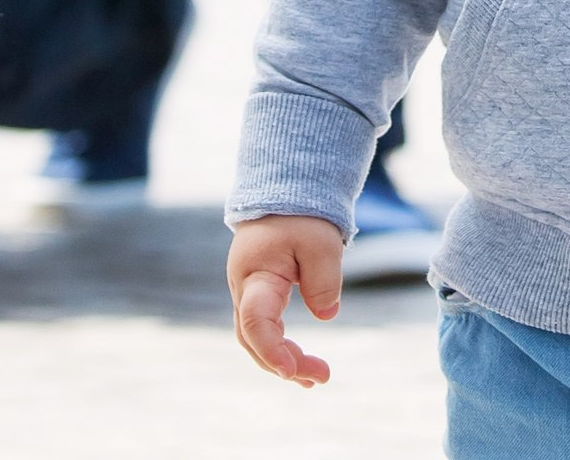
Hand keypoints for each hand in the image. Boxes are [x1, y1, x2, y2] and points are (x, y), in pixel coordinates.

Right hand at [227, 215, 343, 386]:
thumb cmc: (301, 215)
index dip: (271, 350)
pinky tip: (300, 361)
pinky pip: (262, 328)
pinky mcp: (257, 293)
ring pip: (256, 337)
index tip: (291, 371)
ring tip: (316, 377)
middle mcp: (243, 288)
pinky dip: (280, 347)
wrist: (283, 191)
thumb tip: (326, 315)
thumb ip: (324, 280)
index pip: (254, 321)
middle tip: (321, 377)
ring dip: (282, 360)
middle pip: (253, 338)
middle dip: (283, 364)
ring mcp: (247, 292)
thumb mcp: (321, 243)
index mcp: (255, 274)